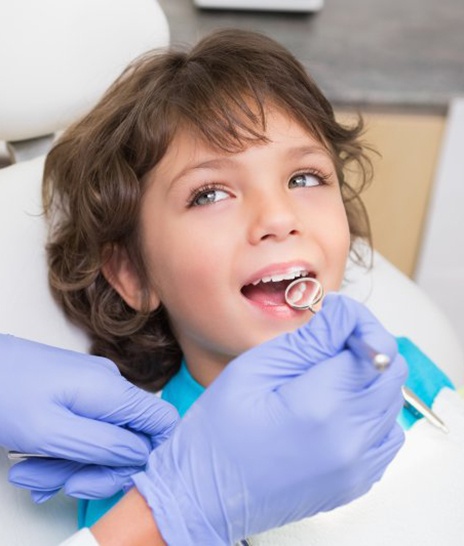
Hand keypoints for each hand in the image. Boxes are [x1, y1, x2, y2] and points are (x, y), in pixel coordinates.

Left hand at [0, 334, 178, 500]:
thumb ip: (104, 446)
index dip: (151, 455)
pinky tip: (36, 462)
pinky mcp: (79, 394)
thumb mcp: (53, 432)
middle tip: (62, 484)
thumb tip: (141, 455)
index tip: (116, 476)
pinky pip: (85, 431)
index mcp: (113, 392)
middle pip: (129, 440)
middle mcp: (110, 388)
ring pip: (102, 441)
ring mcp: (95, 390)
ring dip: (70, 466)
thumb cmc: (5, 392)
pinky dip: (63, 452)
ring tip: (32, 473)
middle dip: (95, 470)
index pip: (164, 422)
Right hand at [131, 294, 406, 545]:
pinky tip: (336, 408)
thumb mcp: (254, 369)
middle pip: (392, 372)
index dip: (357, 323)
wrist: (205, 495)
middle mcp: (350, 440)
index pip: (375, 347)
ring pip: (391, 401)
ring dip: (368, 378)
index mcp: (321, 406)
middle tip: (328, 344)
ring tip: (327, 377)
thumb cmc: (217, 433)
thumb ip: (308, 340)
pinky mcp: (356, 482)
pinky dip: (370, 412)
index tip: (335, 319)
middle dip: (366, 346)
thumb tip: (343, 314)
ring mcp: (357, 467)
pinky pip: (385, 434)